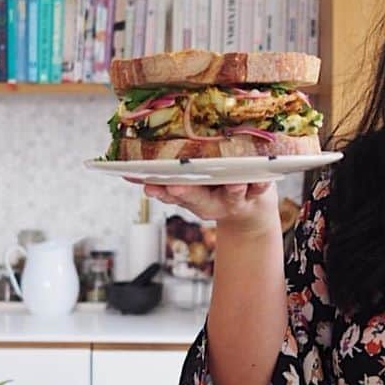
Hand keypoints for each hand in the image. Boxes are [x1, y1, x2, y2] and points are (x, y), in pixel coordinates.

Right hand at [124, 177, 280, 234]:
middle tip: (176, 186)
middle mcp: (211, 201)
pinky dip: (262, 182)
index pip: (172, 194)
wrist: (251, 213)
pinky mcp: (259, 192)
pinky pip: (261, 188)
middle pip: (197, 198)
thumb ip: (160, 180)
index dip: (160, 191)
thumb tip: (123, 171)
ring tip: (232, 180)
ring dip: (231, 188)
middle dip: (186, 193)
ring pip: (231, 193)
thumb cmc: (215, 188)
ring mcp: (235, 197)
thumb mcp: (188, 188)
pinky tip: (261, 177)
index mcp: (192, 197)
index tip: (149, 186)